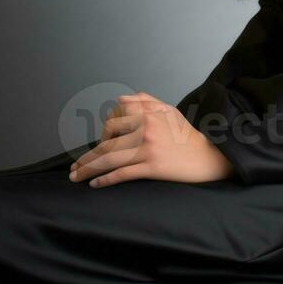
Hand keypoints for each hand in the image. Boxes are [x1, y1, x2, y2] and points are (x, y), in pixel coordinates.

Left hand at [69, 91, 234, 188]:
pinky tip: (95, 184)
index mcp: (148, 113)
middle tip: (77, 166)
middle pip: (107, 141)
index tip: (103, 141)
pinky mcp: (152, 167)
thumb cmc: (186, 134)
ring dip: (88, 169)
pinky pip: (122, 173)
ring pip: (109, 159)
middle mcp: (145, 128)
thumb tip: (121, 99)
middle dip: (88, 155)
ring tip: (76, 177)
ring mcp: (148, 148)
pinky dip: (105, 180)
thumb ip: (144, 101)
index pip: (114, 117)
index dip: (105, 130)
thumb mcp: (168, 110)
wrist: (207, 156)